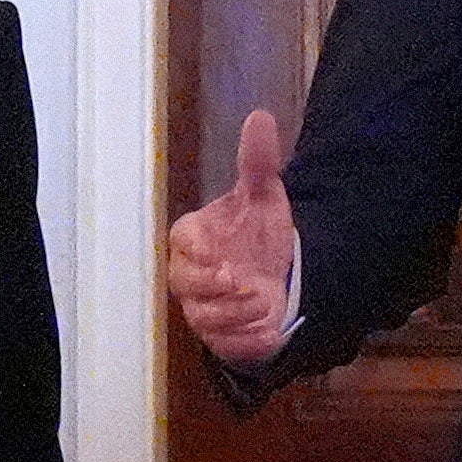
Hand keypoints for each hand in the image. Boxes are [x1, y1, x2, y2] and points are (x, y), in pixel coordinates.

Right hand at [166, 108, 299, 367]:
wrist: (279, 272)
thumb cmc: (258, 232)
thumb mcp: (263, 196)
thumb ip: (258, 161)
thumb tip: (261, 117)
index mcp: (191, 237)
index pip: (181, 244)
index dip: (200, 257)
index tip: (225, 262)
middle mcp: (188, 273)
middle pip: (185, 286)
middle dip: (218, 291)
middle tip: (248, 285)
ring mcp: (199, 306)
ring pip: (204, 317)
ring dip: (238, 315)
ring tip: (266, 304)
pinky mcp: (217, 335)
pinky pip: (223, 344)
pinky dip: (246, 341)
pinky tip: (268, 332)